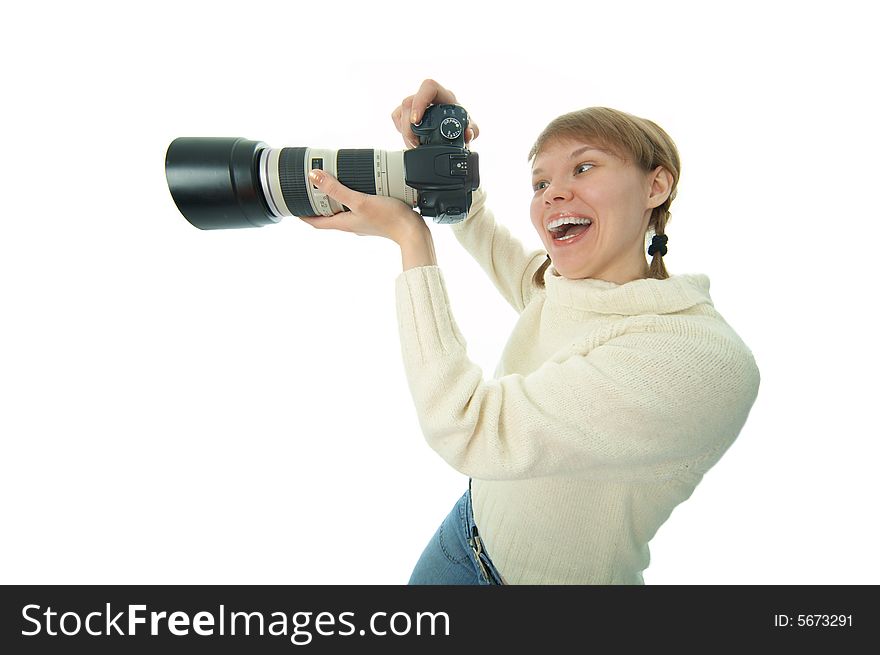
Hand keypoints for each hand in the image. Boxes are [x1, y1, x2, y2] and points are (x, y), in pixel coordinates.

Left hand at [297, 169, 427, 244]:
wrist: (413, 231)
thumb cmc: (389, 219)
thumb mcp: (359, 200)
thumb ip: (336, 189)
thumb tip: (314, 177)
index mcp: (343, 223)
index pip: (315, 222)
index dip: (302, 215)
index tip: (293, 206)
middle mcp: (351, 225)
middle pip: (328, 216)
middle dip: (318, 204)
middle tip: (312, 189)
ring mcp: (363, 223)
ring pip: (343, 212)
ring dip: (336, 200)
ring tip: (333, 185)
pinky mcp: (375, 218)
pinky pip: (357, 209)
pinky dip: (352, 200)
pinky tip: (360, 190)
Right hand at [390, 79, 479, 148]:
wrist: (456, 133)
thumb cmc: (462, 125)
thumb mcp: (471, 129)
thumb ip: (473, 131)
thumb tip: (468, 133)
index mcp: (445, 96)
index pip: (428, 87)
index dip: (419, 101)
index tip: (416, 120)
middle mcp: (430, 98)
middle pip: (409, 102)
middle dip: (409, 126)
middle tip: (416, 142)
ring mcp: (418, 105)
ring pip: (401, 111)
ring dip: (404, 131)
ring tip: (415, 144)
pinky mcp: (409, 113)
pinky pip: (397, 116)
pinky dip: (400, 129)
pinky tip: (409, 137)